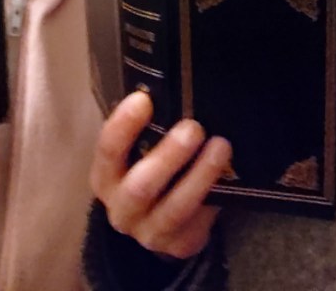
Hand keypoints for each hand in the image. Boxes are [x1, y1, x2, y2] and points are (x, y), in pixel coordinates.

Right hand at [90, 90, 231, 259]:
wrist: (152, 222)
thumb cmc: (144, 168)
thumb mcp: (134, 152)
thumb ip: (145, 129)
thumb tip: (168, 88)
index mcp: (106, 177)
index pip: (108, 150)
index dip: (123, 125)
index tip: (144, 99)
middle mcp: (122, 209)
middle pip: (141, 186)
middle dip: (168, 156)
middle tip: (192, 128)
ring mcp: (149, 233)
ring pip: (175, 208)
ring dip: (200, 176)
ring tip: (221, 146)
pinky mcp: (179, 246)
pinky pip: (199, 223)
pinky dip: (214, 197)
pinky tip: (229, 175)